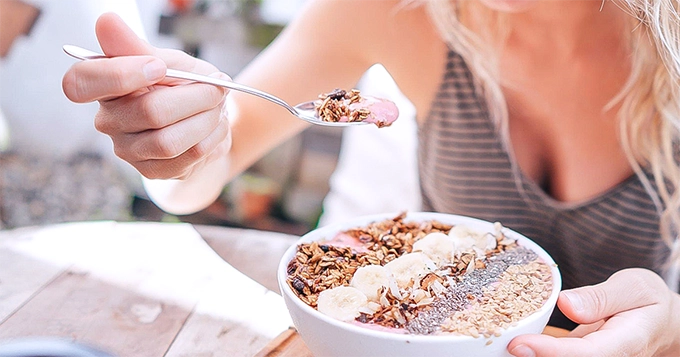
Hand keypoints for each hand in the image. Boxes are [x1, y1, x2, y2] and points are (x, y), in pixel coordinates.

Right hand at [62, 12, 230, 179]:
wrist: (207, 122)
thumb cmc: (180, 87)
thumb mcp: (166, 61)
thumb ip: (138, 48)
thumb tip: (106, 21)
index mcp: (103, 86)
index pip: (80, 83)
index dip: (120, 75)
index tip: (159, 67)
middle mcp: (108, 121)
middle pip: (149, 111)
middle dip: (196, 96)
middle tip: (217, 86)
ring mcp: (128, 150)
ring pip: (170, 140)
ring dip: (207, 119)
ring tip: (218, 106)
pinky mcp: (153, 171)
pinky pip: (188, 156)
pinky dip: (212, 136)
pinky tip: (216, 125)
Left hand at [508, 268, 679, 356]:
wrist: (661, 324)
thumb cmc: (648, 302)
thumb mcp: (634, 287)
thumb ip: (601, 297)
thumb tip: (566, 304)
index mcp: (624, 343)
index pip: (584, 354)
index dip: (549, 352)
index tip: (518, 344)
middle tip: (493, 341)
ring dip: (526, 354)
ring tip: (492, 339)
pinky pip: (552, 355)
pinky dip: (530, 348)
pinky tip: (507, 337)